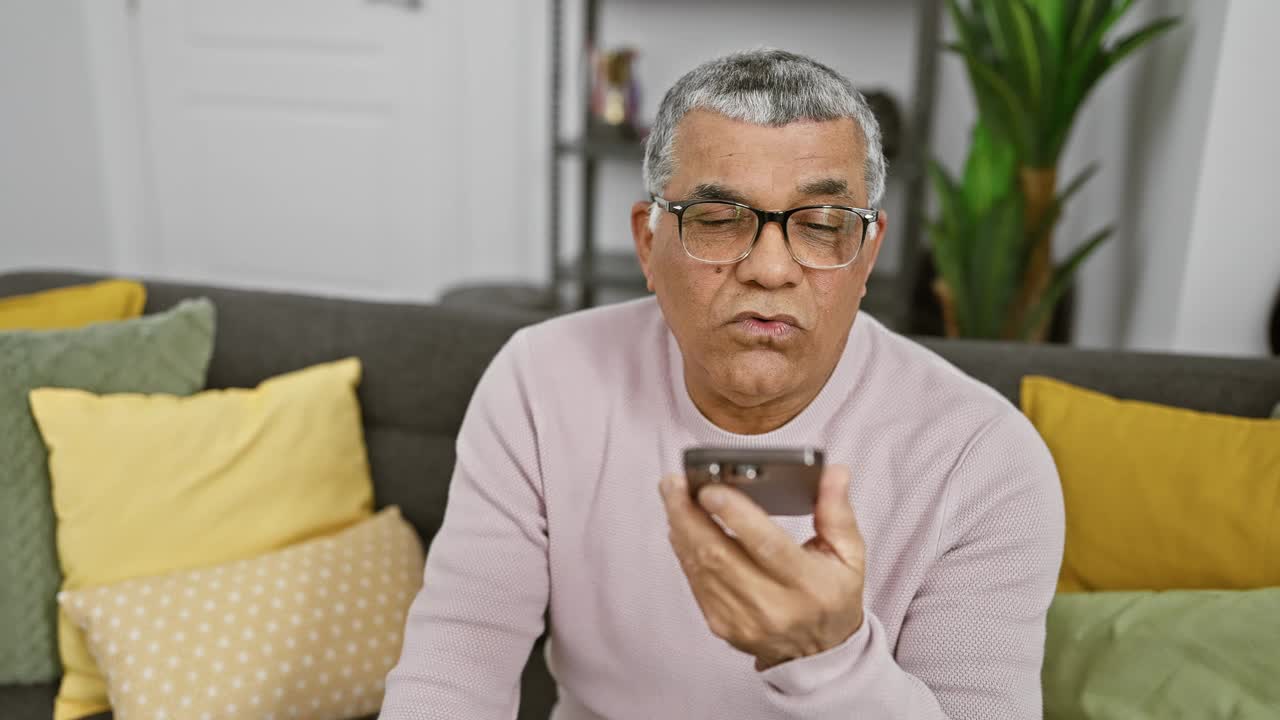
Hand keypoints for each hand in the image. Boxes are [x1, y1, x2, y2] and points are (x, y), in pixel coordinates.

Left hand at [659, 465, 865, 669]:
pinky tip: (680, 526)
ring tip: (673, 494)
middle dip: (689, 514)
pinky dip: (684, 550)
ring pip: (700, 567)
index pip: (766, 546)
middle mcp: (773, 606)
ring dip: (681, 527)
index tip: (709, 488)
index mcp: (808, 584)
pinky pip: (695, 582)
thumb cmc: (832, 595)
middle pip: (719, 555)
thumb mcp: (849, 554)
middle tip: (675, 482)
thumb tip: (834, 472)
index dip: (734, 515)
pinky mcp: (721, 624)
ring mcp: (743, 619)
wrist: (819, 652)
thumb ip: (836, 510)